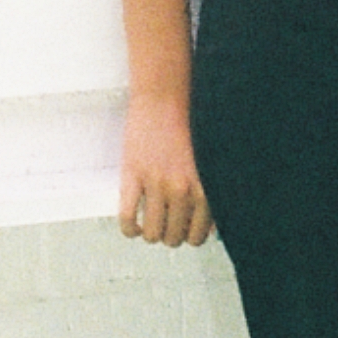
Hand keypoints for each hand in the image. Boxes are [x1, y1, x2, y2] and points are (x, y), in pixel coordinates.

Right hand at [118, 92, 211, 247]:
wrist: (164, 99)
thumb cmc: (189, 128)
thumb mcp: (208, 165)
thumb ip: (209, 196)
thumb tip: (209, 230)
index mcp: (204, 189)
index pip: (198, 235)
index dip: (189, 235)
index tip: (184, 229)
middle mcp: (182, 190)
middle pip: (174, 238)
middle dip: (170, 234)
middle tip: (166, 222)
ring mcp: (155, 185)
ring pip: (152, 234)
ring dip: (150, 232)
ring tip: (149, 221)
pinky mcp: (132, 177)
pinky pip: (127, 219)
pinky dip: (129, 229)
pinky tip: (133, 224)